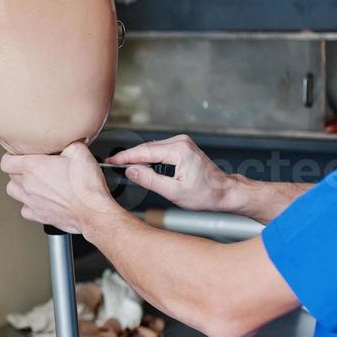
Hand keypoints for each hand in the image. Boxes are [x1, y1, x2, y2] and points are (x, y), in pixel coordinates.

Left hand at [0, 143, 120, 234]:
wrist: (93, 212)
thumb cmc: (86, 185)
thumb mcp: (79, 151)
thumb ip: (68, 143)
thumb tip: (67, 140)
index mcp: (33, 167)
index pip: (6, 161)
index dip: (11, 156)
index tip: (20, 155)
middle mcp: (29, 185)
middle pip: (10, 176)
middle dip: (17, 169)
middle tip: (31, 167)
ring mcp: (32, 202)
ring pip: (13, 192)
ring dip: (20, 186)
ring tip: (31, 182)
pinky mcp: (39, 216)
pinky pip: (25, 209)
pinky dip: (29, 205)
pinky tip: (39, 199)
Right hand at [106, 135, 239, 212]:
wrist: (225, 192)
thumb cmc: (205, 194)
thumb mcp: (173, 192)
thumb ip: (149, 180)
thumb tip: (131, 171)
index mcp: (179, 151)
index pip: (144, 152)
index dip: (125, 157)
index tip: (111, 161)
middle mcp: (181, 142)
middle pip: (147, 148)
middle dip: (129, 157)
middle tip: (114, 165)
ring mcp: (182, 143)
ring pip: (152, 148)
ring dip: (140, 158)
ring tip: (126, 168)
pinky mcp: (183, 146)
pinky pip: (160, 150)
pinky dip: (150, 157)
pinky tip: (143, 166)